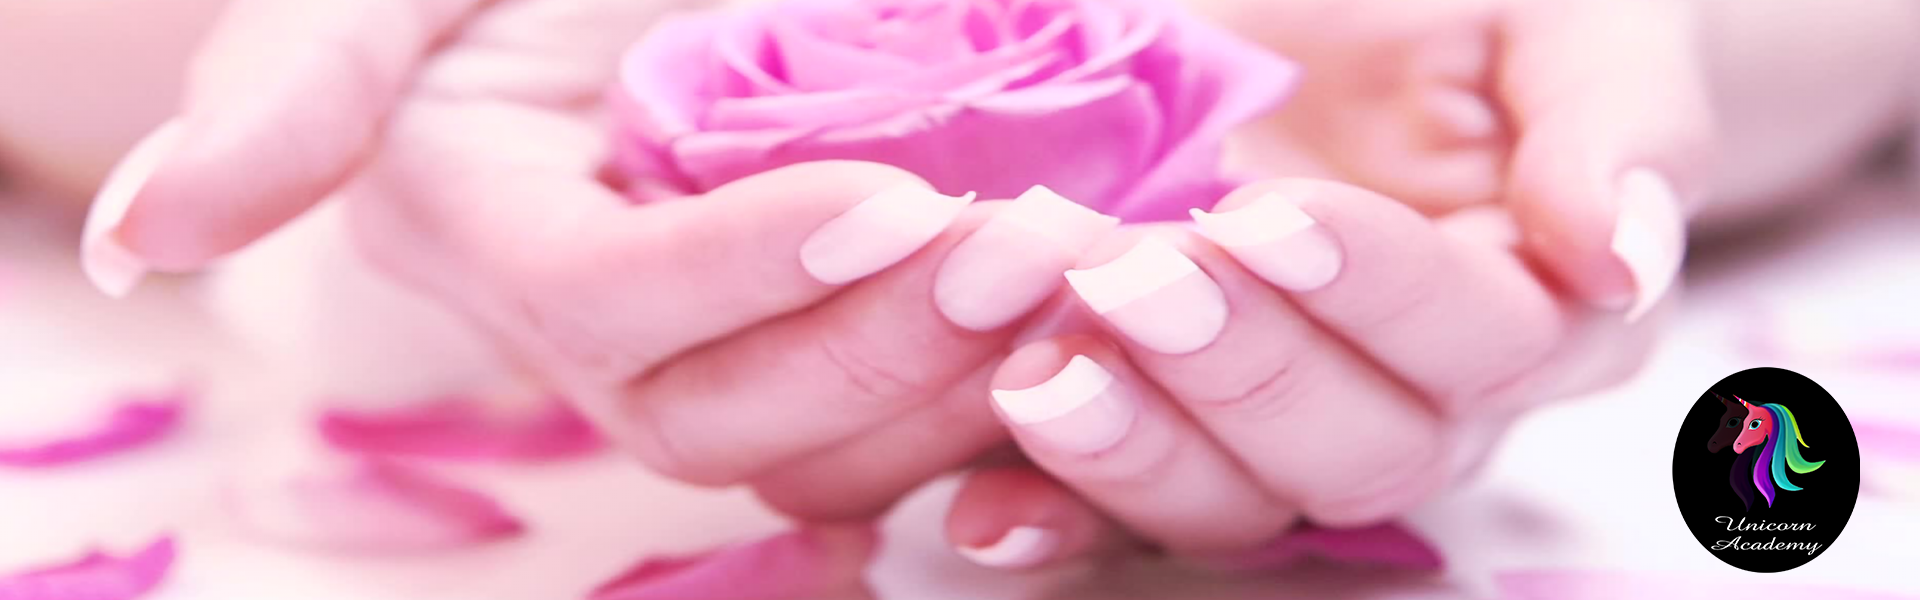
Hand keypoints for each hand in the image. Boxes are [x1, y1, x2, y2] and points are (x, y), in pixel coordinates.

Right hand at [78, 0, 1119, 519]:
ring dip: (968, 391)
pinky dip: (1005, 399)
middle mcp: (599, 330)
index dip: (744, 274)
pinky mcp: (825, 334)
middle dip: (888, 351)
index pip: (604, 307)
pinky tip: (1105, 335)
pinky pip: (908, 423)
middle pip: (728, 419)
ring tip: (1096, 291)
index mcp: (490, 233)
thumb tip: (145, 237)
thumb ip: (295, 87)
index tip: (901, 200)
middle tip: (1041, 253)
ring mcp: (720, 345)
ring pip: (830, 453)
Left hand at [938, 0, 1717, 563]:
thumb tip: (1620, 258)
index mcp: (1539, 311)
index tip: (1270, 216)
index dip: (1376, 290)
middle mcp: (1421, 403)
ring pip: (1234, 498)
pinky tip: (985, 509)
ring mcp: (1284, 433)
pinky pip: (1123, 519)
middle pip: (1352, 445)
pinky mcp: (1173, 433)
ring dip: (1135, 448)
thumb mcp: (1567, 22)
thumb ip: (1615, 126)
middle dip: (1240, 367)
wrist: (1349, 23)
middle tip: (1136, 278)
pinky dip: (1055, 518)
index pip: (1478, 337)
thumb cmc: (1476, 13)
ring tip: (1042, 374)